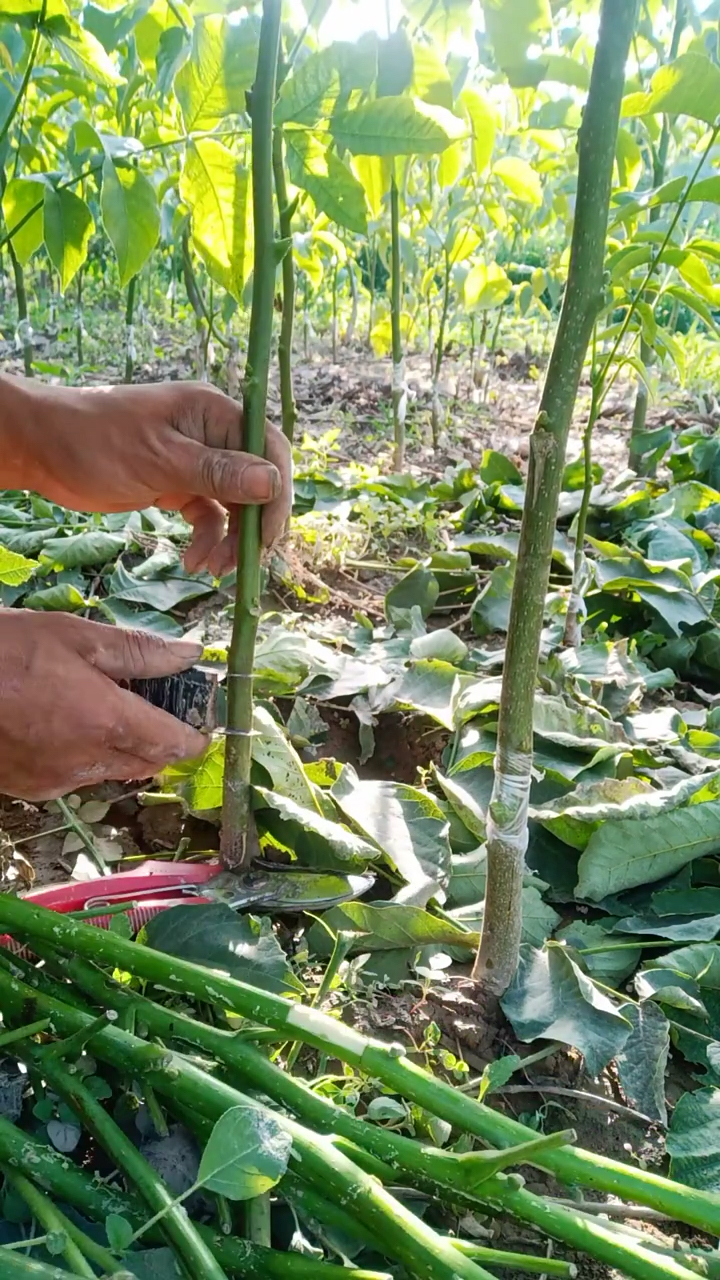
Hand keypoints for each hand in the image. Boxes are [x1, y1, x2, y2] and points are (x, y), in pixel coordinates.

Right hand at [0, 611, 207, 800]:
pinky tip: (64, 723)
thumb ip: (139, 651)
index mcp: (107, 722)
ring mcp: (55, 781)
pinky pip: (75, 777)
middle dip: (160, 741)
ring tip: (101, 706)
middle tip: (153, 705)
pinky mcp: (29, 789)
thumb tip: (190, 655)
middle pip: (147, 764)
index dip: (194, 735)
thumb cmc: (6, 649)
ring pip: (111, 773)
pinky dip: (83, 757)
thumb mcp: (76, 636)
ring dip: (121, 749)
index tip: (200, 720)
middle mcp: (86, 762)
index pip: (173, 744)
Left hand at [1, 377, 292, 576]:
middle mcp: (213, 435)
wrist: (44, 449)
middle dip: (253, 526)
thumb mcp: (160, 459)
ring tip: (213, 571)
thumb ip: (217, 472)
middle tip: (244, 564)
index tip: (268, 534)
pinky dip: (207, 539)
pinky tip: (194, 561)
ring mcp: (197, 461)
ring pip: (235, 505)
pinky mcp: (178, 484)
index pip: (269, 450)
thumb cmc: (97, 441)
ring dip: (230, 541)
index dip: (277, 494)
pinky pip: (209, 515)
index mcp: (215, 413)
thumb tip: (272, 482)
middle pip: (257, 482)